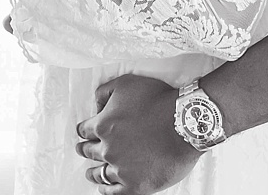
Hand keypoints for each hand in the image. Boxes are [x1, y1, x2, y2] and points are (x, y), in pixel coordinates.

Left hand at [75, 75, 199, 193]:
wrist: (185, 123)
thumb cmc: (159, 102)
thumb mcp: (125, 83)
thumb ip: (104, 92)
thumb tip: (96, 105)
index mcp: (103, 125)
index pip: (85, 131)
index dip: (84, 131)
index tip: (83, 133)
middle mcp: (108, 148)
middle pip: (89, 151)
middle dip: (85, 149)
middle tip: (83, 150)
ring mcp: (121, 168)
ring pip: (99, 173)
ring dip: (93, 172)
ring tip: (91, 173)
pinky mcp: (136, 185)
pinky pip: (114, 192)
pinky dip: (107, 190)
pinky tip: (104, 188)